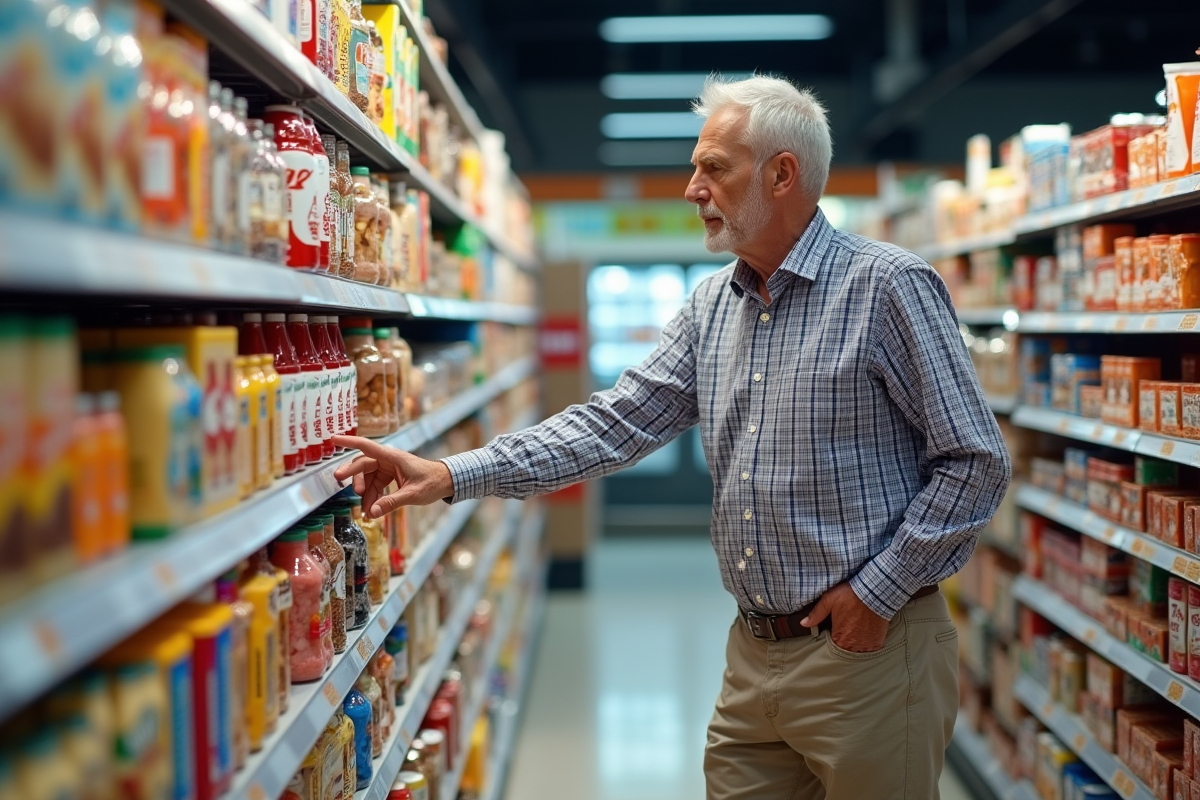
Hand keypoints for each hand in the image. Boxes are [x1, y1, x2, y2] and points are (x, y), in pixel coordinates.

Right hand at [331, 435, 454, 518]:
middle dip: (354, 477)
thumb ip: (392, 502)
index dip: (349, 442)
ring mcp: (388, 468)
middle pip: (363, 465)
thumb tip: (371, 512)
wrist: (446, 481)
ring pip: (368, 478)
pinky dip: (372, 497)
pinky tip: (372, 510)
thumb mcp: (413, 494)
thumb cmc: (433, 482)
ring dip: (365, 494)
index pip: (367, 446)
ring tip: (366, 511)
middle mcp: (388, 460)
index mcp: (393, 457)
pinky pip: (375, 485)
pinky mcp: (390, 476)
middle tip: (344, 486)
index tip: (333, 439)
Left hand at [800, 582, 889, 652]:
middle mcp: (853, 646)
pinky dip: (867, 643)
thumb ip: (816, 614)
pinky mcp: (877, 643)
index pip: (832, 648)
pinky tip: (865, 633)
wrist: (875, 592)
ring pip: (858, 651)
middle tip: (846, 631)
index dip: (832, 640)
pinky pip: (870, 649)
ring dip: (856, 645)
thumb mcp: (830, 600)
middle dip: (844, 643)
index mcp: (840, 639)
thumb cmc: (851, 595)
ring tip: (855, 632)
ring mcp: (867, 646)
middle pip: (846, 651)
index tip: (834, 632)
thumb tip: (803, 623)